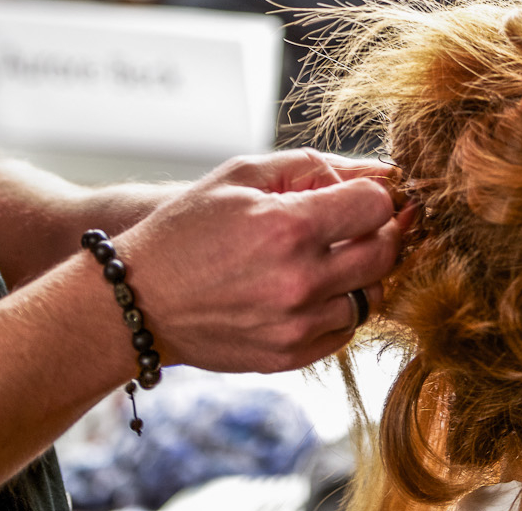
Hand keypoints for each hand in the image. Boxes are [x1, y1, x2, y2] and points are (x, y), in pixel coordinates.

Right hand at [115, 149, 405, 373]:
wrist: (136, 299)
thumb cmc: (188, 228)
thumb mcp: (243, 175)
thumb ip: (314, 166)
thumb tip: (379, 172)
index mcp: (289, 228)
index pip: (376, 206)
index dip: (371, 195)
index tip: (352, 197)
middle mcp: (300, 281)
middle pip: (385, 253)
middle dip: (378, 232)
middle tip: (353, 224)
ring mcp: (296, 325)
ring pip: (372, 295)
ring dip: (360, 273)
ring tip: (326, 258)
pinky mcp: (289, 356)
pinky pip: (346, 330)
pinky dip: (339, 307)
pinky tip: (310, 289)